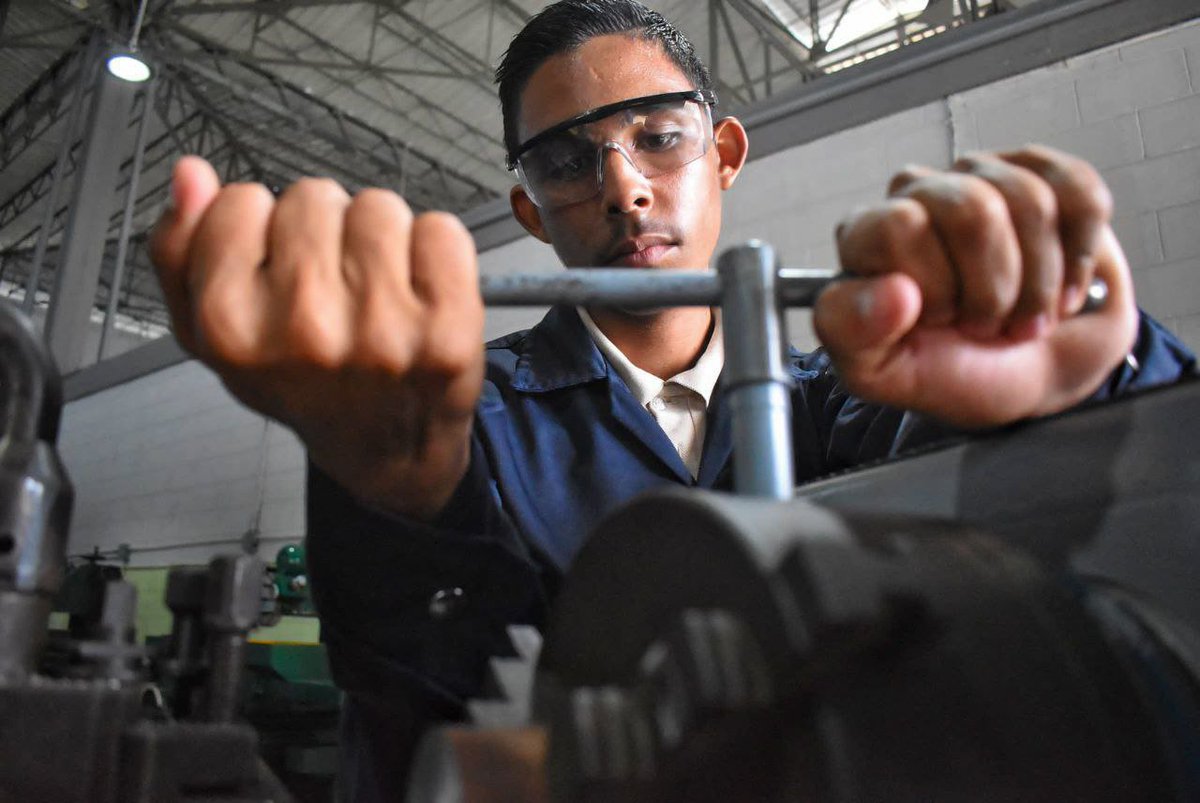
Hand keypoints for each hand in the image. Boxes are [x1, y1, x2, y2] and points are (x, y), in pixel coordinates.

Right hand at [151, 156, 483, 519]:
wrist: (385, 450)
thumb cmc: (301, 386)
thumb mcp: (212, 336)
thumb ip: (181, 251)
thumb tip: (191, 175)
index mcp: (234, 329)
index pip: (239, 202)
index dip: (259, 228)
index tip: (274, 272)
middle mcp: (308, 330)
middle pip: (312, 197)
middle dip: (322, 230)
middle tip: (332, 288)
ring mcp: (385, 329)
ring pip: (378, 206)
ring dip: (379, 237)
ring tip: (376, 292)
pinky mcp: (449, 326)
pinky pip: (441, 229)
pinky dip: (434, 250)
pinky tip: (418, 294)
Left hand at [814, 145, 1137, 427]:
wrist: (1031, 376)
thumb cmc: (955, 370)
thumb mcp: (885, 373)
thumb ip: (854, 334)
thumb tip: (890, 292)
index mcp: (868, 235)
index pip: (901, 226)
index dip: (936, 288)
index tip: (939, 322)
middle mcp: (920, 193)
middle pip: (975, 211)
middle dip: (995, 290)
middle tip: (987, 324)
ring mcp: (984, 176)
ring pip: (1033, 204)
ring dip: (1039, 284)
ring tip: (1023, 314)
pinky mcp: (1047, 175)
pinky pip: (1082, 196)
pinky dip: (1081, 257)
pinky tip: (1061, 286)